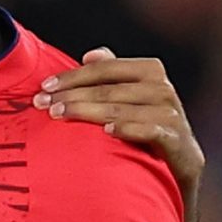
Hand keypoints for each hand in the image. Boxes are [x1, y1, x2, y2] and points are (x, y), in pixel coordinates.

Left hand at [35, 49, 202, 197]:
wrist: (180, 167)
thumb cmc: (146, 127)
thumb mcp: (130, 98)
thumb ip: (112, 75)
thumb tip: (90, 54)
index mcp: (151, 73)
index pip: (106, 68)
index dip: (73, 76)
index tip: (44, 87)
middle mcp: (163, 90)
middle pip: (109, 88)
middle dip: (72, 95)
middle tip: (41, 104)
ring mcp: (172, 116)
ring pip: (123, 108)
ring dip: (87, 111)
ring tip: (58, 115)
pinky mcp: (178, 142)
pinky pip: (151, 131)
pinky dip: (128, 128)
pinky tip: (106, 131)